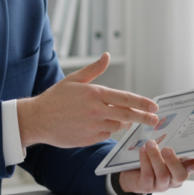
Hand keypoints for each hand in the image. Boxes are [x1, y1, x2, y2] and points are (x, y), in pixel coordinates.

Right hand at [16, 53, 158, 147]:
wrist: (38, 119)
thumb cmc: (56, 98)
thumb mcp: (74, 79)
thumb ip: (94, 69)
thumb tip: (107, 56)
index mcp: (95, 93)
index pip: (125, 98)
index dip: (142, 103)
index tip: (154, 106)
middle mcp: (96, 110)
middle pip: (127, 115)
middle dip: (144, 117)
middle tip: (155, 120)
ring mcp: (93, 126)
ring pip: (117, 126)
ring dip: (124, 123)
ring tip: (126, 120)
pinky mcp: (89, 139)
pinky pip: (106, 135)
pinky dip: (109, 130)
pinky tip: (104, 125)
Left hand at [118, 140, 193, 193]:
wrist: (129, 172)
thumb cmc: (150, 157)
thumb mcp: (162, 149)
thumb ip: (170, 141)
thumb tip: (172, 121)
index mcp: (181, 168)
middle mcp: (174, 179)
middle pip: (180, 175)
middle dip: (174, 162)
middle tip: (166, 149)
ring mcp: (161, 185)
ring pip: (163, 174)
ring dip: (156, 157)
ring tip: (150, 144)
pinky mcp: (147, 186)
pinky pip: (148, 175)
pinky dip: (145, 161)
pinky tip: (142, 150)